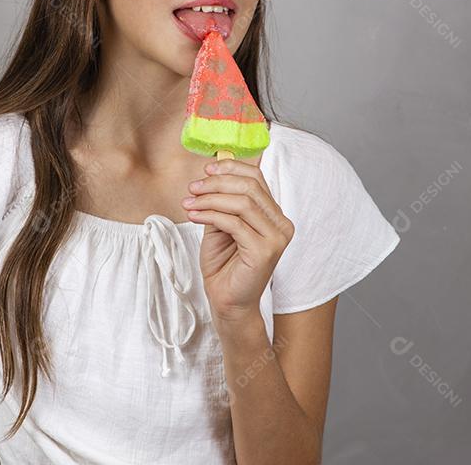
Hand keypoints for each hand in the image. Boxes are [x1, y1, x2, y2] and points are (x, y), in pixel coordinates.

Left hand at [182, 158, 293, 323]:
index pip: (257, 179)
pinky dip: (210, 215)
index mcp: (274, 215)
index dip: (231, 168)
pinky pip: (234, 223)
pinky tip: (194, 216)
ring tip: (189, 203)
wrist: (227, 302)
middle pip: (250, 187)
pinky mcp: (265, 251)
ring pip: (242, 203)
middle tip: (193, 187)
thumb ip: (221, 202)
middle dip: (217, 183)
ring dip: (210, 199)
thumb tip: (212, 171)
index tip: (207, 169)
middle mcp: (281, 225)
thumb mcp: (221, 225)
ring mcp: (276, 238)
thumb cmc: (224, 265)